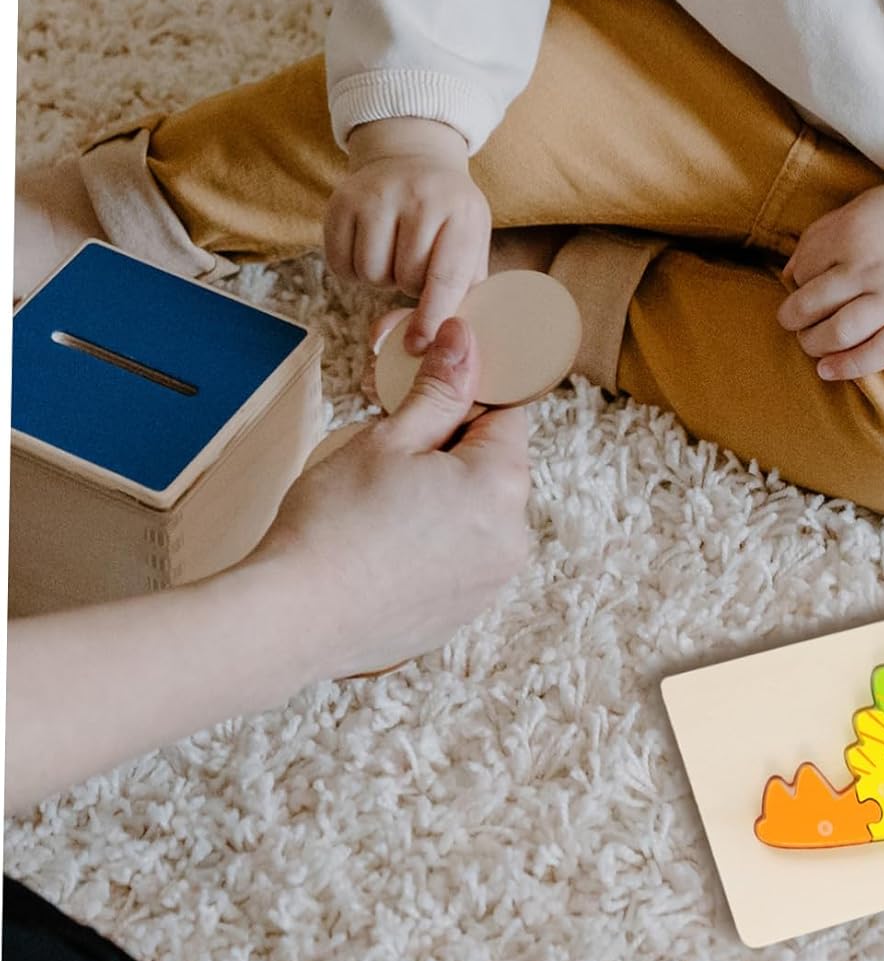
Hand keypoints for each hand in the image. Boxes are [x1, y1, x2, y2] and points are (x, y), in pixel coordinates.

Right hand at [5, 317, 530, 811]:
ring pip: (478, 517)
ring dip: (445, 505)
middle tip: (388, 467)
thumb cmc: (334, 522)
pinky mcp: (465, 613)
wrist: (293, 620)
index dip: (463, 405)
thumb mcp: (388, 437)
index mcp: (502, 483)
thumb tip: (466, 341)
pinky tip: (383, 553)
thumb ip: (438, 390)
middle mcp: (513, 535)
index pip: (506, 416)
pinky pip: (461, 561)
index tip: (421, 413)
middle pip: (495, 469)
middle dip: (452, 458)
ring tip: (381, 514)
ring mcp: (492, 581)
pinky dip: (434, 550)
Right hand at [324, 117, 491, 354]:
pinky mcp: (342, 200)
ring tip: (393, 256)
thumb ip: (467, 285)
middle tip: (414, 267)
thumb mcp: (473, 238)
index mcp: (463, 213)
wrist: (411, 157)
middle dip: (409, 286)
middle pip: (405, 278)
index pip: (446, 276)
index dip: (432, 317)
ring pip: (370, 273)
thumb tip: (448, 339)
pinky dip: (352, 270)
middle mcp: (421, 198)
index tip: (419, 345)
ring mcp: (378, 195)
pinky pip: (339, 263)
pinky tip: (368, 250)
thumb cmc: (448, 213)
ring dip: (380, 279)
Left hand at [778, 174, 883, 380]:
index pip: (802, 269)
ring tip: (809, 343)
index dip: (795, 281)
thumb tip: (790, 273)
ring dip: (812, 344)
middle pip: (810, 305)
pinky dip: (848, 366)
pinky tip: (827, 371)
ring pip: (837, 332)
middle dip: (792, 318)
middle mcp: (869, 267)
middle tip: (792, 321)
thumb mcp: (863, 206)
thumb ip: (824, 235)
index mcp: (851, 233)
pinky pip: (879, 352)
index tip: (801, 286)